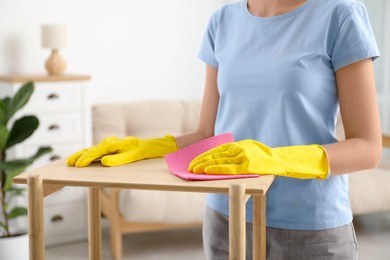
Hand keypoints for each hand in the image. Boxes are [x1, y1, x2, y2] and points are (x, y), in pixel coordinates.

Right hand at [67, 135, 177, 166]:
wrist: (147, 146)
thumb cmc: (140, 151)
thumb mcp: (131, 157)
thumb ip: (117, 160)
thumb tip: (103, 162)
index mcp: (113, 143)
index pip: (96, 151)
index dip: (86, 158)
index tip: (78, 165)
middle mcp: (109, 142)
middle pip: (90, 149)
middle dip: (79, 156)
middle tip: (68, 163)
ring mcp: (108, 144)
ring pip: (91, 149)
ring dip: (81, 155)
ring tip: (70, 162)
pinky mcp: (108, 147)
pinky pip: (95, 151)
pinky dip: (87, 154)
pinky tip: (81, 159)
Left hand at [188, 140, 328, 178]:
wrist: (289, 159)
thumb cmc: (271, 159)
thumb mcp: (254, 152)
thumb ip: (241, 155)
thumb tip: (227, 161)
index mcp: (243, 145)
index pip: (220, 149)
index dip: (207, 154)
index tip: (196, 159)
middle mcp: (242, 148)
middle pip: (217, 153)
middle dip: (202, 159)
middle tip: (190, 166)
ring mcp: (246, 155)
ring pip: (221, 159)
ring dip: (206, 164)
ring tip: (194, 169)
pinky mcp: (251, 164)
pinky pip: (231, 167)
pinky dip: (218, 168)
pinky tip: (208, 171)